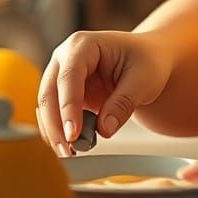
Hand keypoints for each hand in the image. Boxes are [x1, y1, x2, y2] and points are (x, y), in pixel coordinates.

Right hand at [36, 29, 171, 155]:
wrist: (150, 59)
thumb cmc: (148, 61)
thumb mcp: (144, 79)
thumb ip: (123, 103)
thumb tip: (104, 129)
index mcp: (84, 45)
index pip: (69, 76)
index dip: (68, 106)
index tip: (73, 133)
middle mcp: (66, 57)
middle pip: (50, 93)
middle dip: (56, 125)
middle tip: (69, 150)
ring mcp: (61, 75)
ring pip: (46, 107)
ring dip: (54, 132)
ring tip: (71, 153)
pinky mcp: (64, 94)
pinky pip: (54, 115)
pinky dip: (59, 132)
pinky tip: (71, 147)